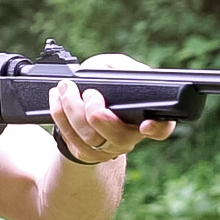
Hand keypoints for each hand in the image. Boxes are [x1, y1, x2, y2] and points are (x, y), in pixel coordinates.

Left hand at [49, 53, 176, 164]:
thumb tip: (132, 73)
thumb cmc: (105, 83)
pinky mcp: (85, 153)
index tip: (145, 124)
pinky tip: (56, 99)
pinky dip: (60, 117)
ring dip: (73, 111)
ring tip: (65, 88)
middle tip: (89, 93)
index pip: (162, 128)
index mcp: (145, 115)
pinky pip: (71, 140)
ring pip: (90, 139)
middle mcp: (129, 137)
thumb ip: (125, 67)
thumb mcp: (115, 67)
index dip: (157, 128)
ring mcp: (107, 148)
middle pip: (117, 136)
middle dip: (98, 113)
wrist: (81, 101)